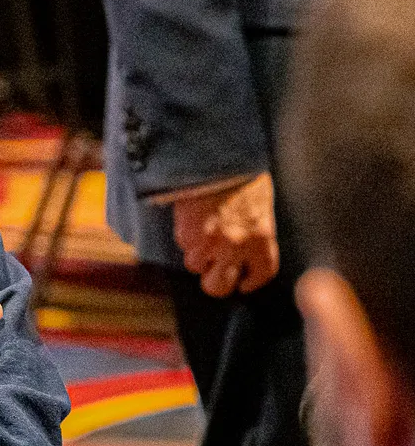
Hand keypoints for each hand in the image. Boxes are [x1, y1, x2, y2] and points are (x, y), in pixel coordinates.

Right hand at [172, 173, 279, 298]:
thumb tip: (245, 246)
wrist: (216, 158)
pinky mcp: (185, 233)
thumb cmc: (243, 177)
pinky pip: (183, 243)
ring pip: (195, 265)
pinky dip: (186, 235)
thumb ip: (255, 232)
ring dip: (197, 255)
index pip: (261, 274)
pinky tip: (193, 219)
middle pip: (218, 287)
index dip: (251, 281)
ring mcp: (207, 242)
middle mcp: (235, 247)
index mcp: (262, 239)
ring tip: (201, 236)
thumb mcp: (261, 206)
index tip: (244, 282)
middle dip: (216, 283)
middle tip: (215, 273)